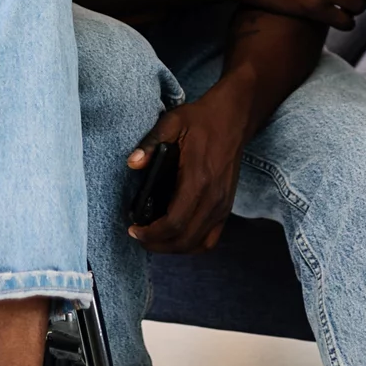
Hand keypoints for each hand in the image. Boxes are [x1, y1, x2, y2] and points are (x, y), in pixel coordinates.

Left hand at [125, 82, 250, 253]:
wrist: (233, 118)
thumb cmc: (201, 120)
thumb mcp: (172, 122)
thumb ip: (151, 143)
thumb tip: (132, 164)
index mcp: (198, 180)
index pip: (174, 222)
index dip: (151, 234)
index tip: (133, 229)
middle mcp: (214, 198)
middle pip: (185, 239)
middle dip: (158, 245)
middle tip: (138, 237)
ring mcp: (223, 205)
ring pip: (198, 243)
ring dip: (174, 248)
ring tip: (154, 239)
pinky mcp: (227, 206)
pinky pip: (211, 239)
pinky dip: (192, 244)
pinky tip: (176, 237)